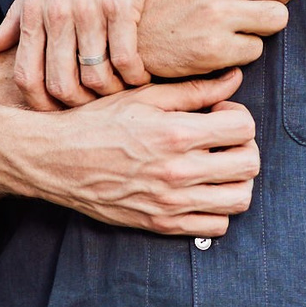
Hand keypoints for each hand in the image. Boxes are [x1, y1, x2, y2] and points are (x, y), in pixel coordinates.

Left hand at [0, 0, 154, 108]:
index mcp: (35, 11)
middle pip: (61, 85)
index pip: (27, 76)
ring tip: (120, 91)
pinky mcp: (124, 3)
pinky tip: (141, 75)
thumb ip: (15, 16)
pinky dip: (135, 76)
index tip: (58, 110)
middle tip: (93, 107)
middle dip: (77, 107)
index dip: (40, 104)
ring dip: (110, 94)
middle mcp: (59, 15)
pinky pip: (127, 58)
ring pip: (96, 78)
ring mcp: (91, 11)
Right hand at [14, 70, 257, 234]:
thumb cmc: (96, 122)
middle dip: (243, 146)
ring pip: (239, 199)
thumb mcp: (143, 96)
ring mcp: (171, 203)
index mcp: (175, 133)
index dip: (238, 115)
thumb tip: (234, 79)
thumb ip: (193, 90)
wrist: (55, 160)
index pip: (243, 127)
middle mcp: (177, 171)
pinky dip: (218, 209)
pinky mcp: (161, 224)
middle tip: (222, 139)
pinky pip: (215, 227)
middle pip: (249, 164)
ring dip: (236, 180)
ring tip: (216, 166)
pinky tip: (201, 190)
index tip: (219, 112)